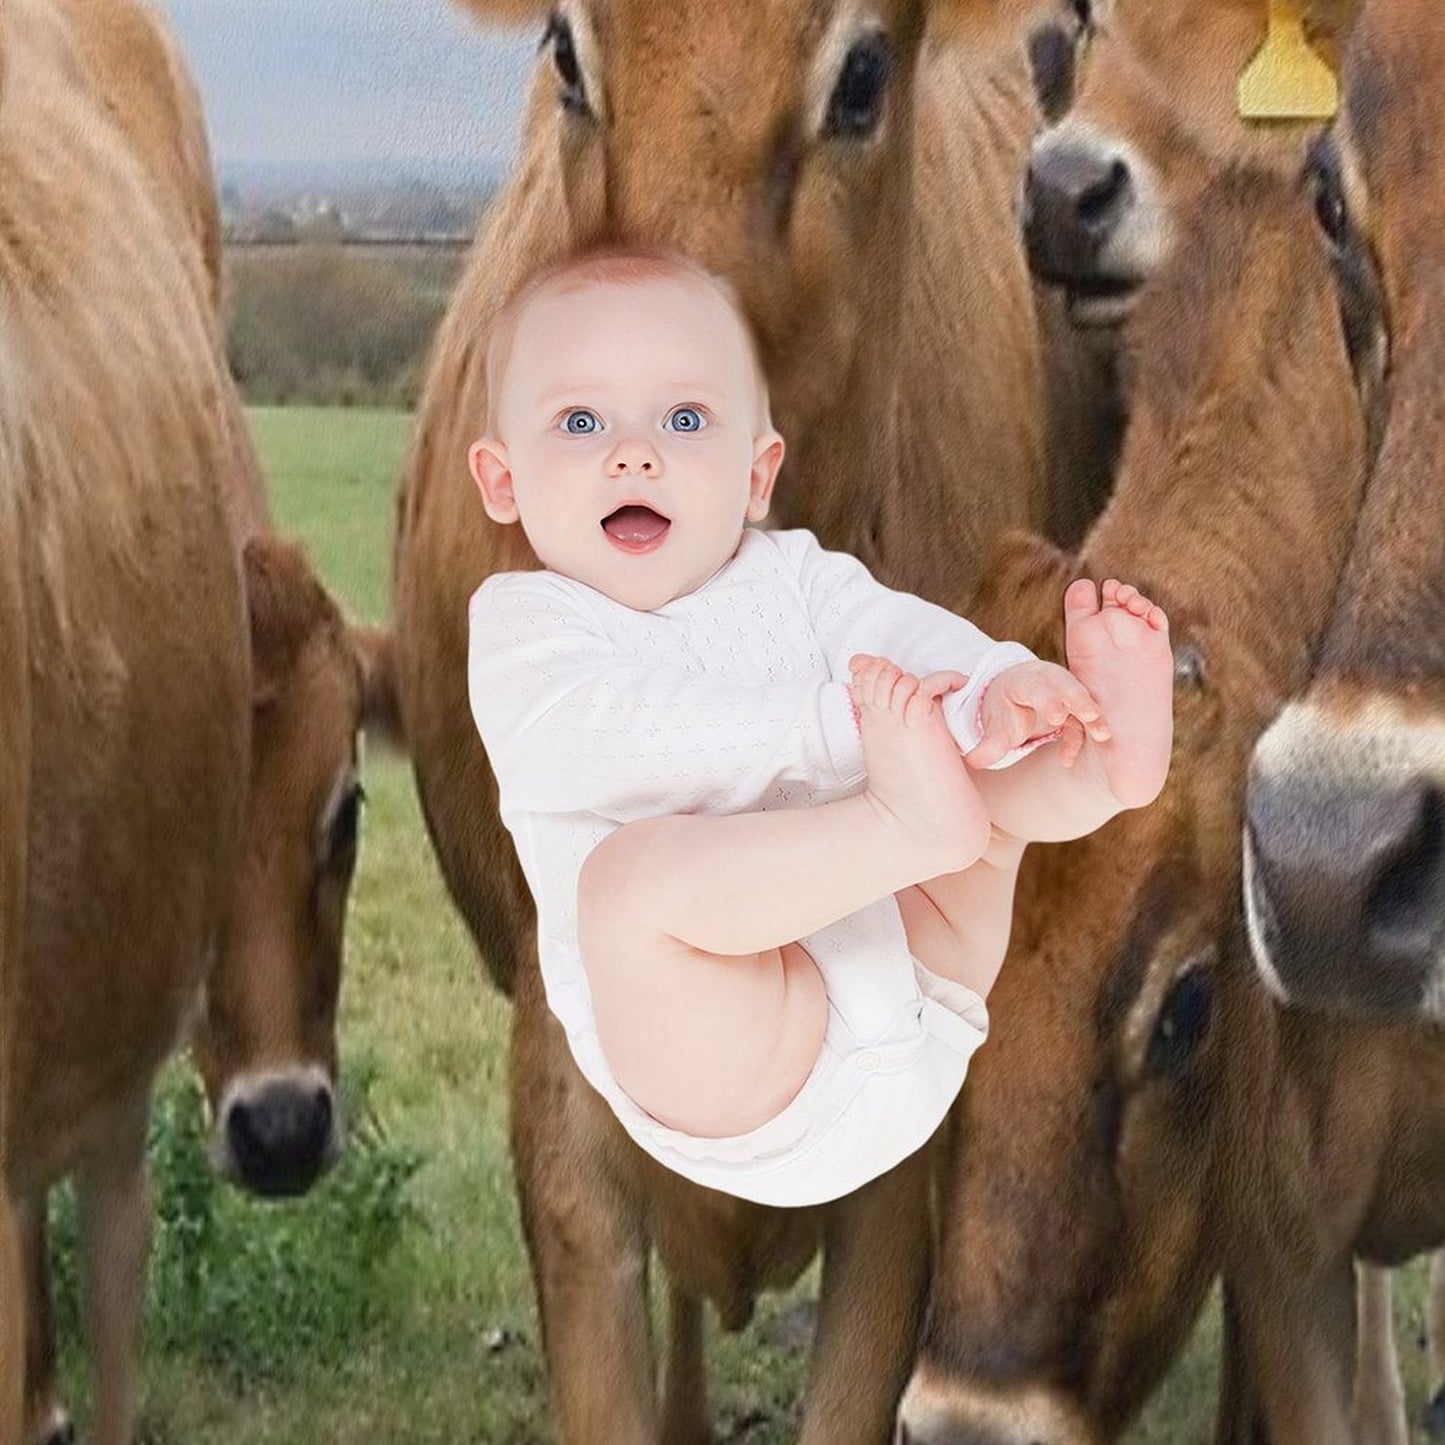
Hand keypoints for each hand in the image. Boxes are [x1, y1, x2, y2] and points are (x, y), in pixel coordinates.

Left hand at [964, 659, 1108, 770]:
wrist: (1013, 695)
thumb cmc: (1004, 709)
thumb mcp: (994, 725)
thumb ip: (987, 745)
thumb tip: (972, 762)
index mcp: (1023, 680)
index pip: (1037, 687)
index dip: (1048, 700)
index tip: (1057, 717)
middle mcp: (1048, 680)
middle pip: (1066, 685)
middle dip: (1079, 700)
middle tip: (1090, 715)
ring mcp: (1065, 690)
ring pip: (1082, 699)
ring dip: (1092, 717)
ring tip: (1103, 735)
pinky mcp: (1076, 705)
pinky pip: (1082, 720)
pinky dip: (1080, 737)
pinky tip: (1066, 760)